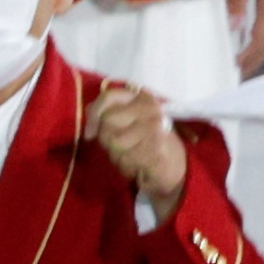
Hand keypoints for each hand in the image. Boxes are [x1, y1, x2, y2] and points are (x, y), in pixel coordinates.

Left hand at [85, 79, 189, 211]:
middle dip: (106, 139)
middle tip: (120, 146)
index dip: (94, 114)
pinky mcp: (157, 148)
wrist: (174, 164)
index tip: (90, 133)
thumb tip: (89, 120)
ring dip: (117, 155)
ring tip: (131, 155)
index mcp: (142, 97)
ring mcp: (156, 127)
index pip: (109, 96)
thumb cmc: (144, 141)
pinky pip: (126, 159)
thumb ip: (105, 114)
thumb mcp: (125, 122)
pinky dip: (127, 166)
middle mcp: (151, 108)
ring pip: (115, 142)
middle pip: (108, 121)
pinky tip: (138, 164)